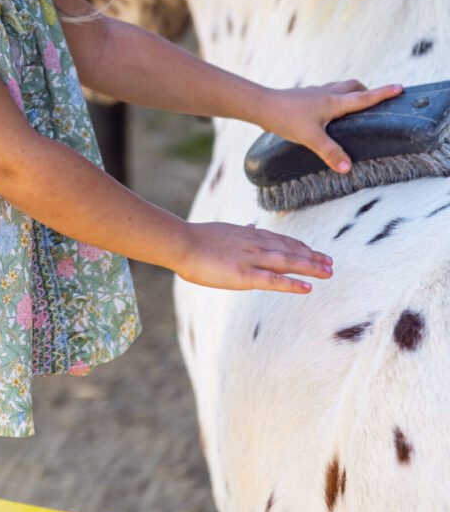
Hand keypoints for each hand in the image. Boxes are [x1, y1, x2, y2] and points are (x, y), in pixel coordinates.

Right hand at [177, 221, 331, 293]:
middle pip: (290, 250)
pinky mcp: (244, 275)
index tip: (314, 250)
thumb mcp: (223, 229)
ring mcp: (251, 259)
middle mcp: (255, 244)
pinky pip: (273, 280)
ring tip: (328, 272)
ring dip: (310, 267)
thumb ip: (240, 230)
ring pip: (288, 262)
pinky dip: (292, 283)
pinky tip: (307, 287)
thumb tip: (250, 224)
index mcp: (249, 234)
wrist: (182, 242)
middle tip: (330, 262)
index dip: (300, 246)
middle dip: (312, 256)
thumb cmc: (196, 238)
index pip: (280, 239)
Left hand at [262, 80, 403, 174]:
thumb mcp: (311, 138)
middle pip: (353, 87)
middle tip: (375, 100)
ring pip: (338, 87)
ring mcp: (314, 93)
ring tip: (353, 104)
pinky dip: (333, 97)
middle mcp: (326, 93)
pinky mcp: (304, 96)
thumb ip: (330, 152)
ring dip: (349, 92)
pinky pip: (324, 92)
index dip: (383, 93)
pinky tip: (325, 109)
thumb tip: (347, 167)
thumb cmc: (286, 118)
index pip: (364, 97)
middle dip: (367, 91)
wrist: (261, 105)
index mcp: (333, 102)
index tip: (400, 87)